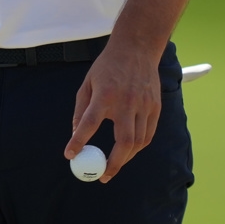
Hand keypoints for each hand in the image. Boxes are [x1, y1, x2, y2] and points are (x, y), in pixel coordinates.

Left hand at [64, 40, 161, 182]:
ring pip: (138, 142)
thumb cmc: (107, 67)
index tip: (70, 155)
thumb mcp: (87, 83)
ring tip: (114, 164)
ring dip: (126, 158)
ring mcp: (143, 105)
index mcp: (104, 94)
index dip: (79, 141)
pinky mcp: (155, 107)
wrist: (136, 49)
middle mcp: (126, 101)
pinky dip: (138, 147)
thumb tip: (75, 134)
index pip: (89, 123)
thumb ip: (81, 110)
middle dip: (113, 163)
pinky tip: (129, 151)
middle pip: (123, 141)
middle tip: (103, 175)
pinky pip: (148, 134)